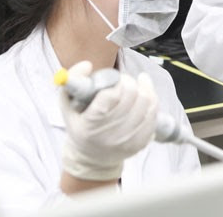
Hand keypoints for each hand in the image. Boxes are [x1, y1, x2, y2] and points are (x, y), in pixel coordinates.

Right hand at [59, 61, 157, 180]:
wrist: (92, 158)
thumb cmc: (80, 125)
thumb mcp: (68, 104)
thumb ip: (73, 79)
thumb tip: (87, 64)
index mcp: (90, 124)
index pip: (111, 95)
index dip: (115, 81)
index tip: (113, 80)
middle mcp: (110, 134)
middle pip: (132, 95)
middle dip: (129, 82)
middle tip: (124, 81)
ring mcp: (128, 140)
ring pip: (147, 101)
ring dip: (143, 87)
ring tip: (136, 85)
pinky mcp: (142, 142)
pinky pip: (154, 112)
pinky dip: (151, 99)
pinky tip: (145, 94)